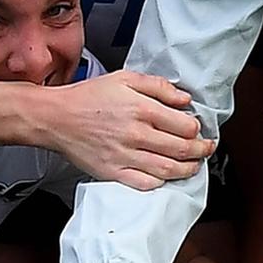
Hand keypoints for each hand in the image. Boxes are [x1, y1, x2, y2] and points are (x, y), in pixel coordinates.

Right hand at [49, 68, 213, 187]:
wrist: (56, 117)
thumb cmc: (88, 97)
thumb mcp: (125, 78)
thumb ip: (159, 86)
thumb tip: (185, 100)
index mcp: (142, 109)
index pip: (185, 126)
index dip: (197, 129)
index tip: (198, 129)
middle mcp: (136, 134)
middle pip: (181, 150)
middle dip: (201, 151)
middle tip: (206, 149)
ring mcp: (125, 156)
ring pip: (168, 170)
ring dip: (187, 169)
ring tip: (194, 165)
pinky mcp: (113, 172)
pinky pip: (145, 184)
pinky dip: (161, 182)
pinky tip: (166, 177)